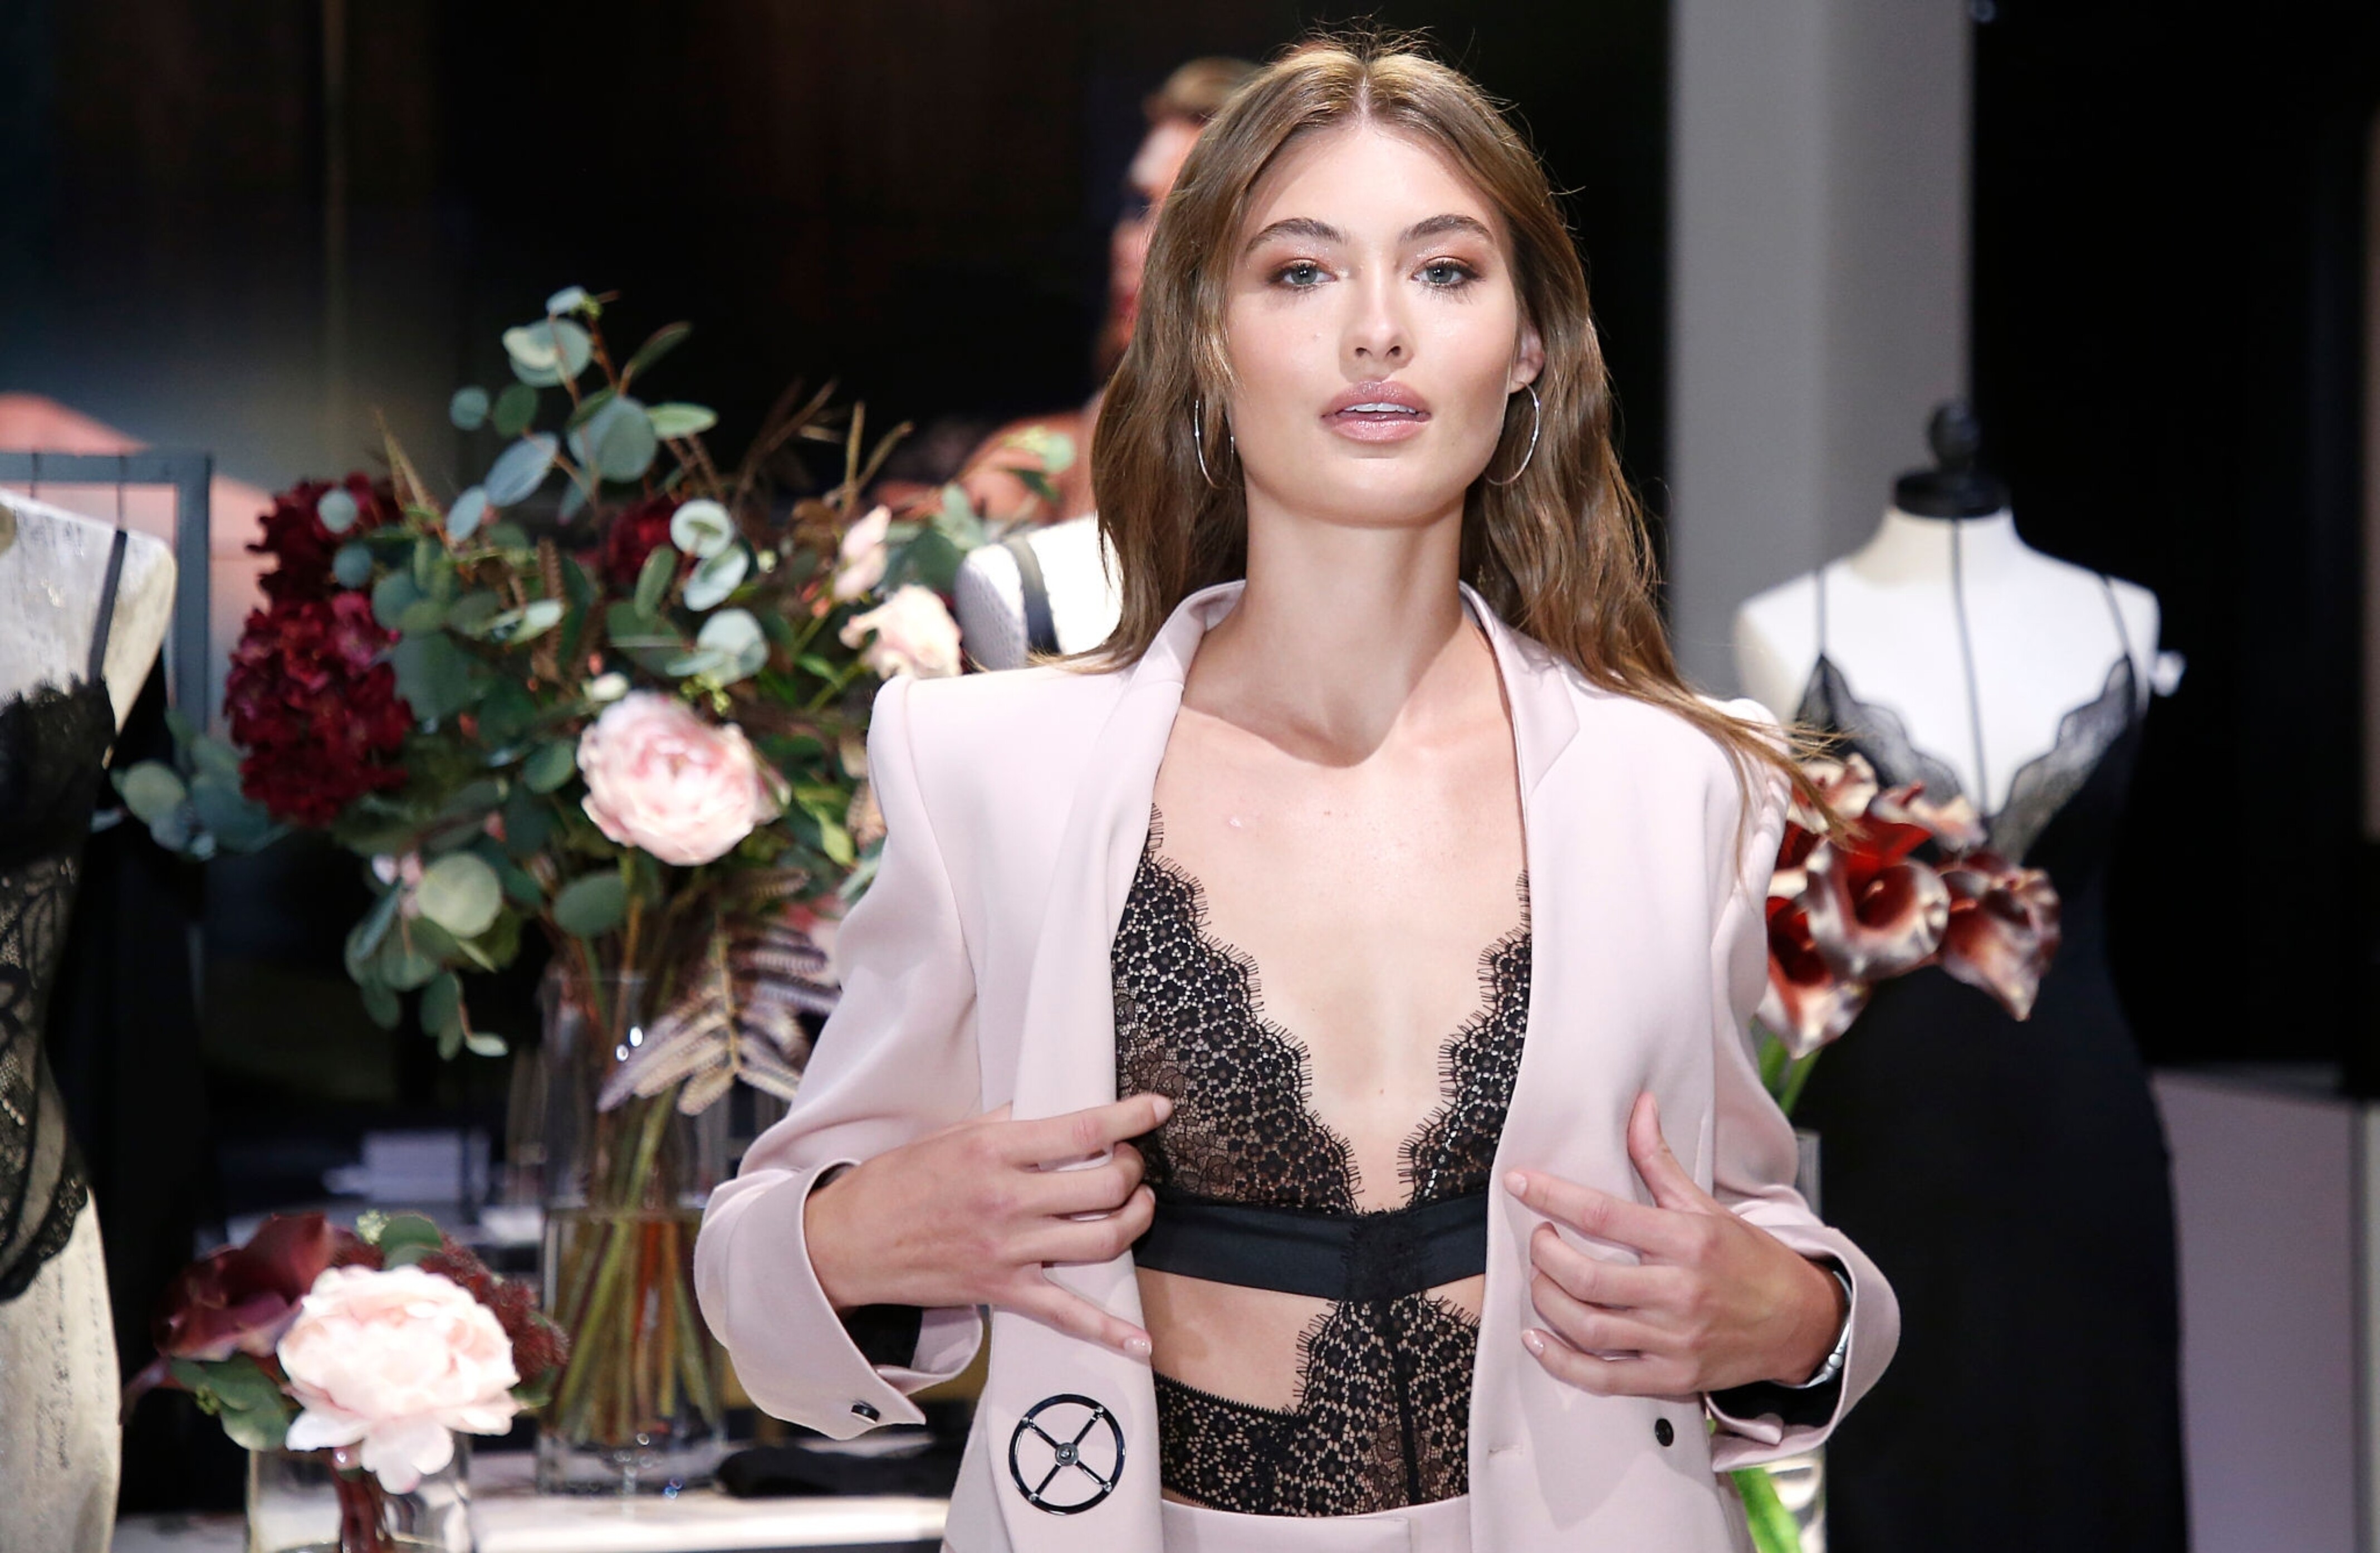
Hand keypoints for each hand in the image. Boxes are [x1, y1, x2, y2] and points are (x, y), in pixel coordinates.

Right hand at [804, 1094, 1166, 1358]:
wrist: (848, 1242)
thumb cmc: (897, 1182)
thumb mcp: (951, 1135)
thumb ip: (1007, 1121)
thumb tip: (1052, 1106)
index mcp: (995, 1151)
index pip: (1083, 1129)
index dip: (1131, 1117)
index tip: (1158, 1109)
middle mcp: (1008, 1200)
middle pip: (1104, 1186)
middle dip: (1133, 1169)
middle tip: (1131, 1160)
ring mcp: (1009, 1250)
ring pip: (1101, 1240)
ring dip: (1135, 1219)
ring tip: (1136, 1204)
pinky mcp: (1003, 1290)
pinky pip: (1067, 1314)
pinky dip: (1108, 1331)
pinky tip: (1140, 1343)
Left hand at [1504, 1092, 1845, 1395]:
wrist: (1803, 1324)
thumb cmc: (1751, 1261)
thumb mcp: (1708, 1206)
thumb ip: (1660, 1161)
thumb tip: (1639, 1106)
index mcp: (1686, 1241)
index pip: (1603, 1214)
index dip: (1552, 1195)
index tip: (1518, 1181)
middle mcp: (1679, 1292)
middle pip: (1586, 1276)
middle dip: (1545, 1253)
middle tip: (1538, 1236)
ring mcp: (1674, 1340)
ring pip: (1588, 1326)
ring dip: (1547, 1300)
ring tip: (1541, 1278)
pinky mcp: (1672, 1378)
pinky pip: (1603, 1378)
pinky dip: (1562, 1362)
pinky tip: (1538, 1340)